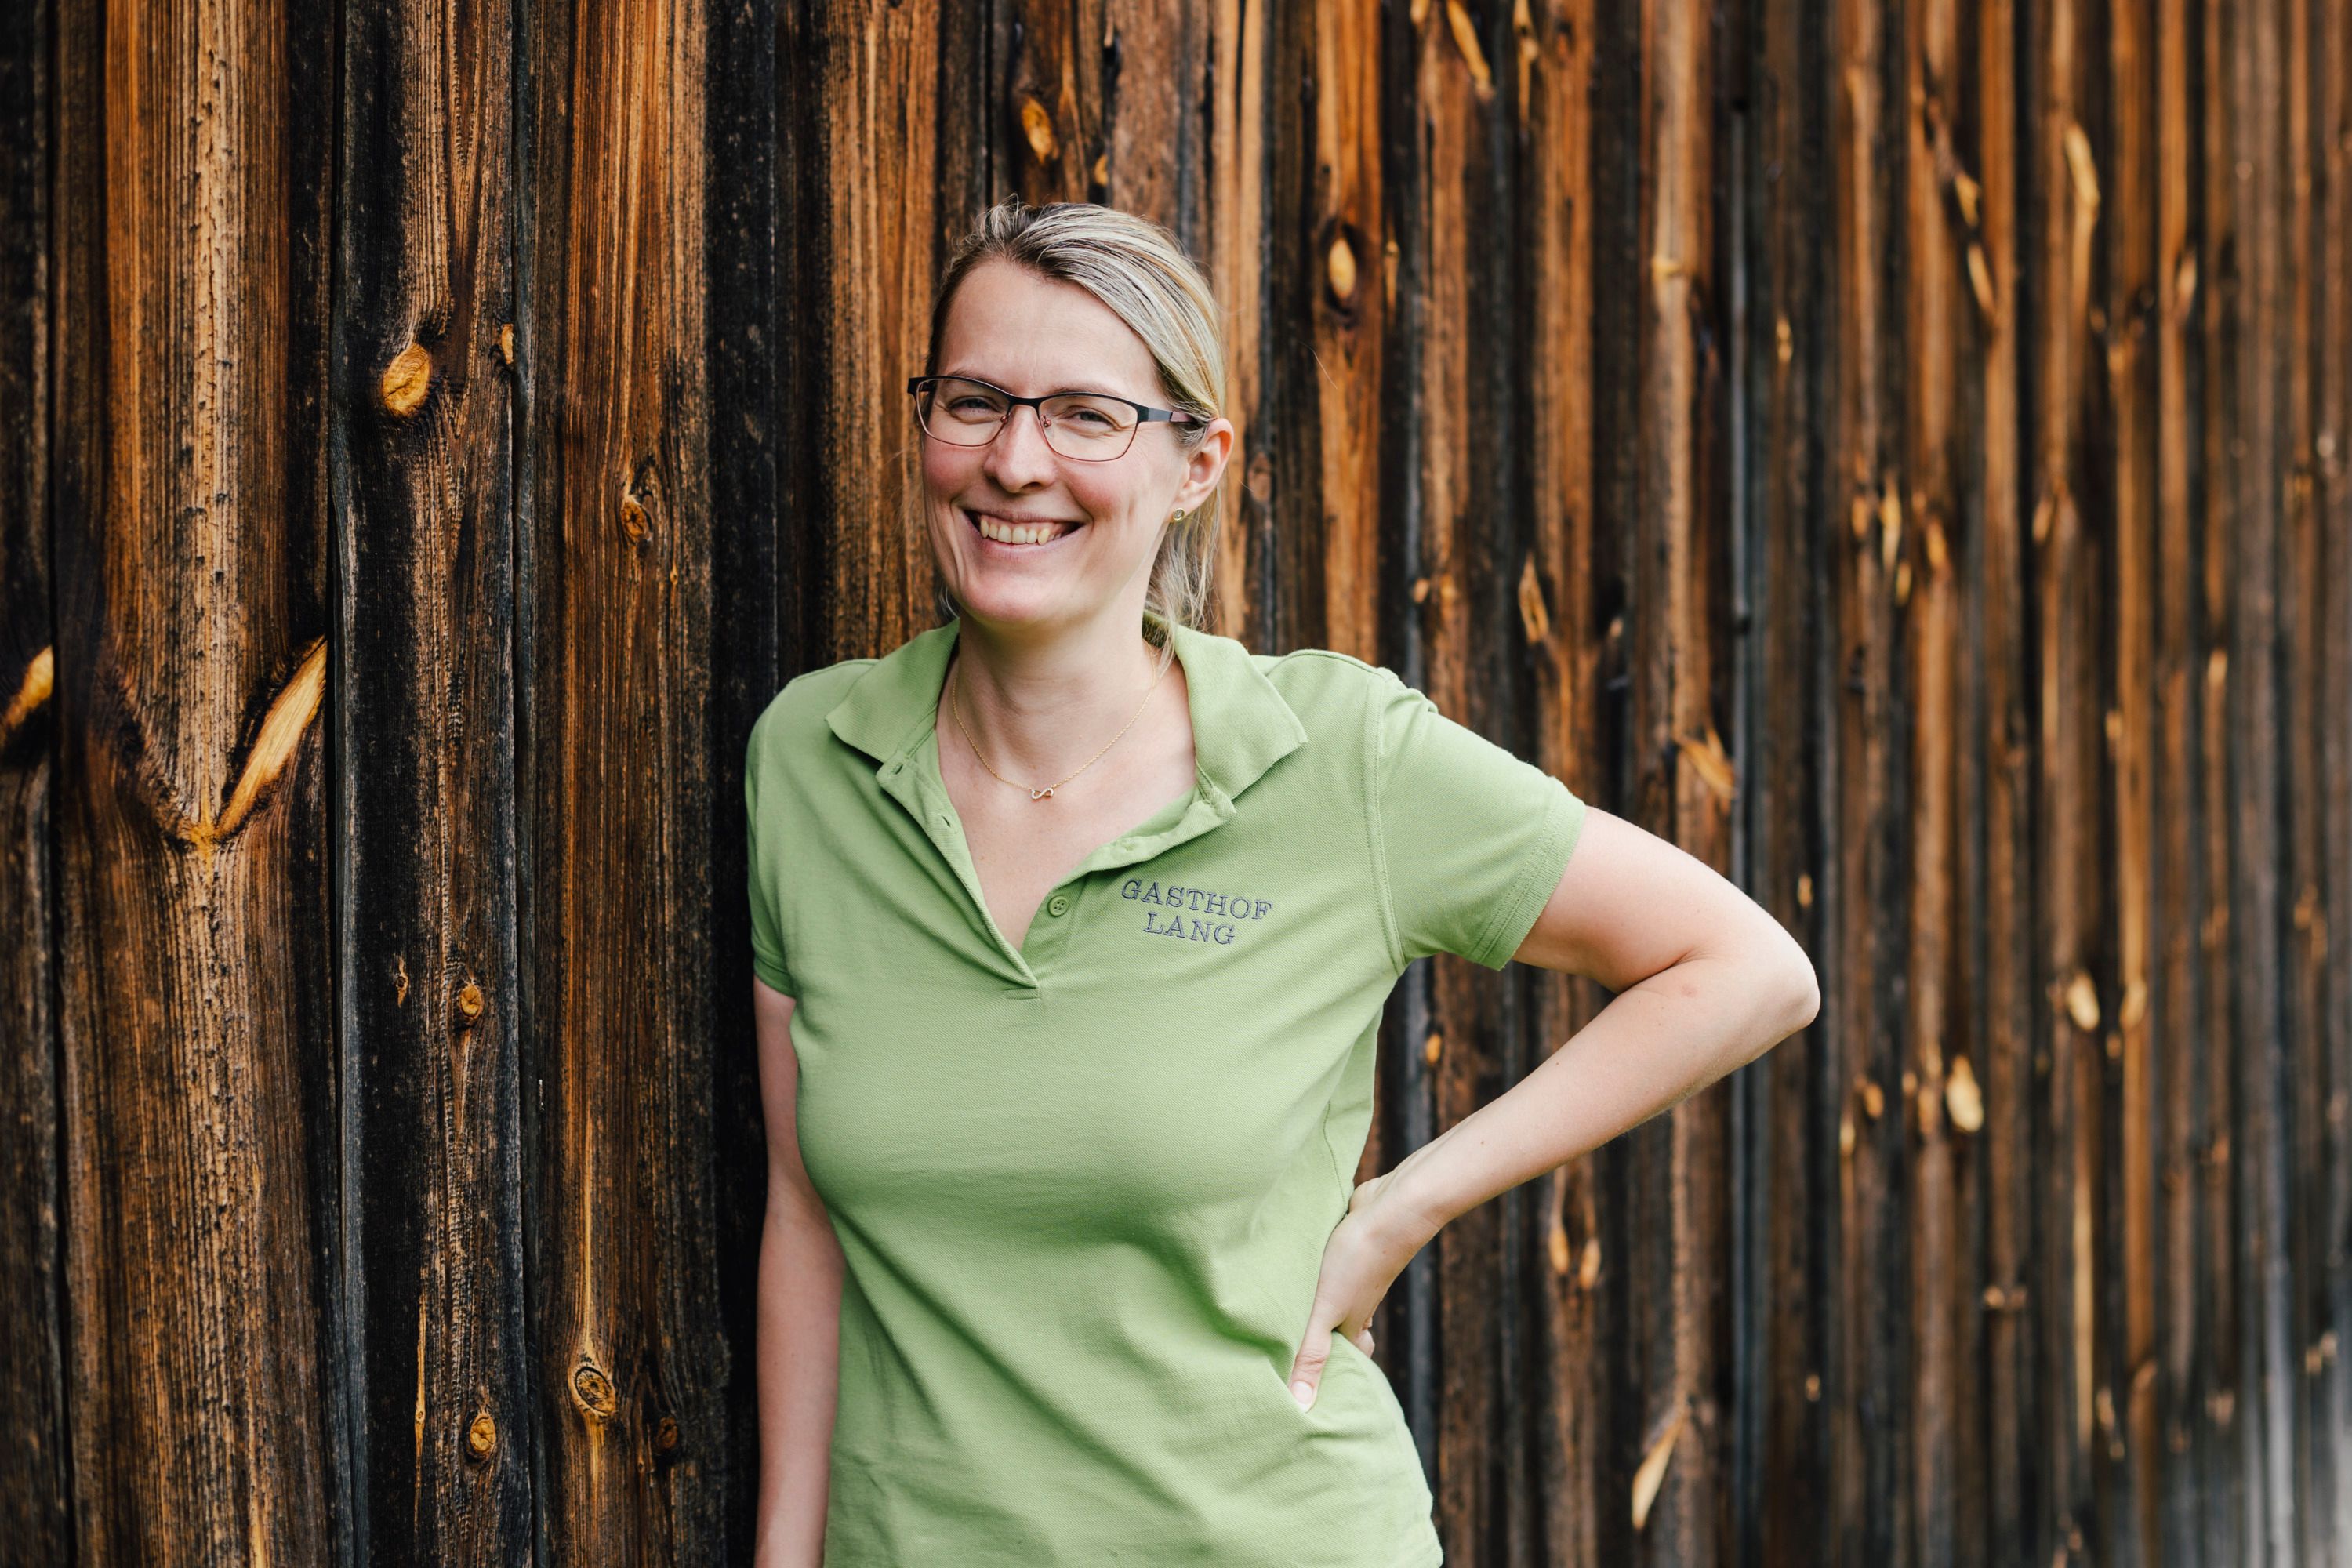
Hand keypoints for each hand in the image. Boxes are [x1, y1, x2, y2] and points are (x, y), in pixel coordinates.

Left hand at [1284, 1167, 1435, 1409]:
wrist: (1390, 1209)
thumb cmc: (1357, 1262)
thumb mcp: (1325, 1311)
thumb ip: (1311, 1353)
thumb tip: (1302, 1406)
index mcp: (1353, 1323)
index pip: (1348, 1357)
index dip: (1334, 1370)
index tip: (1315, 1382)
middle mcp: (1356, 1302)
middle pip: (1341, 1327)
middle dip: (1323, 1339)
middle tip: (1295, 1349)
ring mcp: (1354, 1273)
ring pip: (1335, 1296)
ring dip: (1316, 1303)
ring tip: (1287, 1310)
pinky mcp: (1347, 1247)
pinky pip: (1331, 1266)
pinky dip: (1317, 1271)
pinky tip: (1300, 1265)